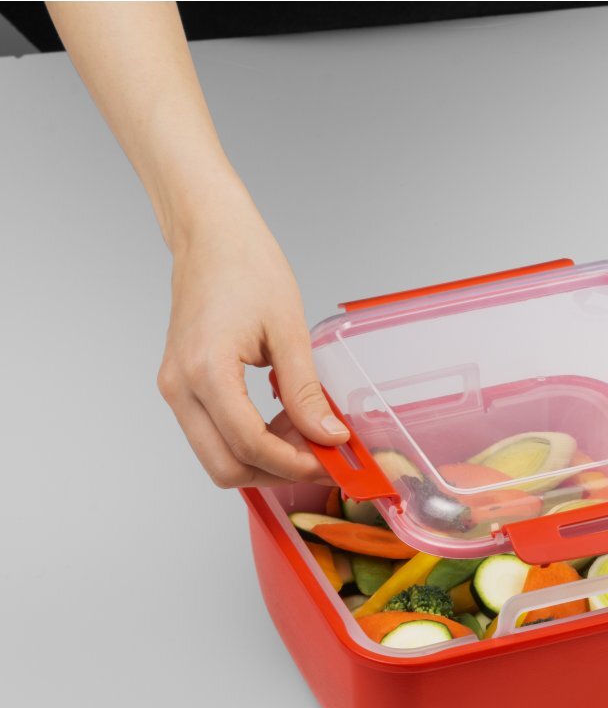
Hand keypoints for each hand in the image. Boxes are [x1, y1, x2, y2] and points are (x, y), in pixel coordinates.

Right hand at [156, 199, 348, 486]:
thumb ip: (306, 392)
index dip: (294, 463)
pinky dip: (249, 441)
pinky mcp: (182, 386)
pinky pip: (214, 433)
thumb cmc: (246, 266)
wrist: (210, 235)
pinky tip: (283, 422)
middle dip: (276, 472)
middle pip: (225, 467)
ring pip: (218, 456)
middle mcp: (180, 386)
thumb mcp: (289, 331)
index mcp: (206, 370)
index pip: (249, 444)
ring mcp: (176, 388)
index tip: (330, 461)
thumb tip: (328, 436)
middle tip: (320, 457)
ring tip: (305, 436)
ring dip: (264, 459)